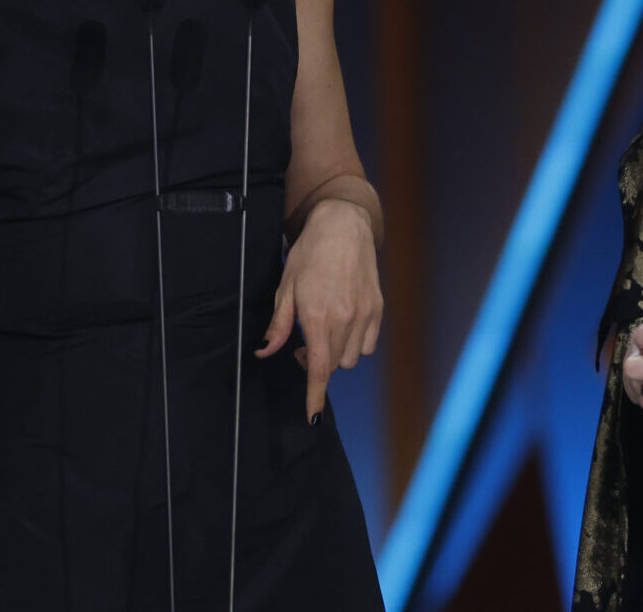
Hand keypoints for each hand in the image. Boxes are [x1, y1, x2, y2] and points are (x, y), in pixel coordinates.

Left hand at [257, 198, 381, 422]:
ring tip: (324, 333)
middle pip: (333, 366)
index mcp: (318, 317)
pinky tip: (343, 326)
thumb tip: (265, 351)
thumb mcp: (285, 288)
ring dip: (336, 355)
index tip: (311, 417)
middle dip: (316, 367)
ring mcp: (365, 315)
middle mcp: (345, 319)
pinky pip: (367, 344)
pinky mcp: (377, 309)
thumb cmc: (309, 254)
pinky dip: (354, 344)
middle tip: (300, 347)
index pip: (317, 368)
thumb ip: (278, 326)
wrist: (343, 227)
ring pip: (352, 359)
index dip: (314, 396)